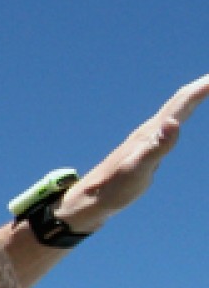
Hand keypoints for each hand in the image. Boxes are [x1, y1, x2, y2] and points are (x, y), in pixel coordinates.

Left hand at [57, 74, 208, 231]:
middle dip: (201, 87)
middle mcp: (148, 131)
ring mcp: (146, 140)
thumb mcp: (138, 169)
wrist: (90, 200)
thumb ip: (157, 147)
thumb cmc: (114, 188)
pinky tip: (178, 122)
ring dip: (191, 98)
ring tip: (206, 89)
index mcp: (150, 132)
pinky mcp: (144, 151)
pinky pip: (167, 127)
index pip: (181, 102)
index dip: (203, 87)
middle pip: (179, 102)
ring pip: (173, 112)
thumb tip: (173, 122)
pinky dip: (180, 118)